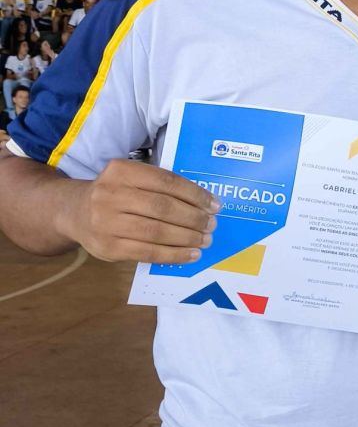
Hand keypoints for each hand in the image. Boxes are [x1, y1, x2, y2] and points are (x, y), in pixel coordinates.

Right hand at [59, 159, 219, 264]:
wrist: (74, 213)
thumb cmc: (114, 195)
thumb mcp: (129, 179)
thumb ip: (158, 185)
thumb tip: (202, 203)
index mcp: (121, 171)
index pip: (166, 181)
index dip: (194, 194)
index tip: (214, 205)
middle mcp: (111, 194)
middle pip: (163, 207)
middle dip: (193, 218)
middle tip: (211, 225)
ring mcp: (107, 223)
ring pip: (157, 232)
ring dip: (187, 238)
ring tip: (205, 240)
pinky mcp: (109, 248)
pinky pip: (148, 253)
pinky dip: (174, 255)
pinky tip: (191, 254)